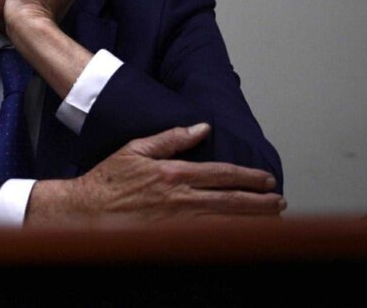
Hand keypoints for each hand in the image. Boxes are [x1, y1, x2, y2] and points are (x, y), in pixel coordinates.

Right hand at [26, 123, 285, 225]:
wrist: (86, 211)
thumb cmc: (108, 180)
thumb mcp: (136, 149)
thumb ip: (170, 138)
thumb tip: (200, 127)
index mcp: (173, 173)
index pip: (221, 174)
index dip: (249, 177)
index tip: (267, 180)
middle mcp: (179, 198)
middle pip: (230, 200)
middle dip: (260, 202)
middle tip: (280, 202)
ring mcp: (176, 221)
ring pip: (224, 221)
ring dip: (251, 221)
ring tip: (272, 220)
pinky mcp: (169, 238)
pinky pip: (207, 237)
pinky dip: (228, 236)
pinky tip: (242, 237)